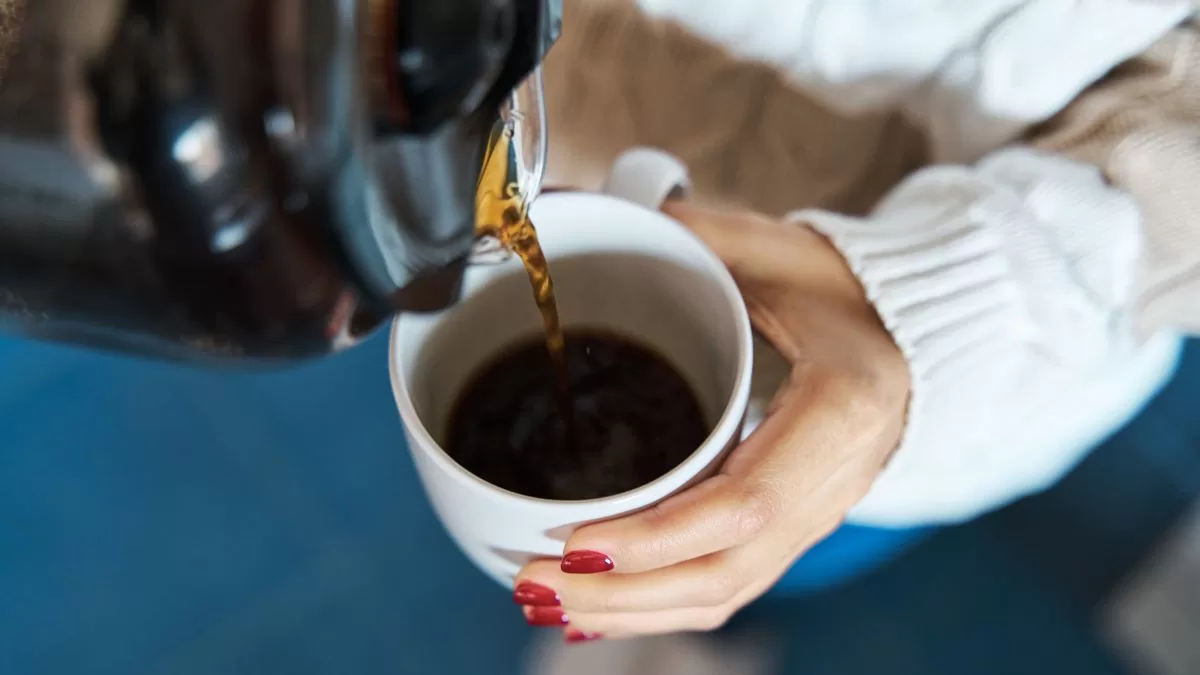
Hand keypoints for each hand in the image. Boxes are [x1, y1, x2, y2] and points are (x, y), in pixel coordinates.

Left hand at [512, 201, 910, 641]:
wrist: (915, 332)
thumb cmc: (850, 289)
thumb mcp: (781, 251)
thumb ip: (698, 236)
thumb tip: (595, 212)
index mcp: (840, 411)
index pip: (745, 503)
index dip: (657, 536)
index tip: (574, 542)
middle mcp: (833, 483)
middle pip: (724, 573)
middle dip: (621, 594)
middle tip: (531, 582)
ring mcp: (817, 516)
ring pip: (723, 594)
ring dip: (630, 613)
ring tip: (546, 602)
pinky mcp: (795, 528)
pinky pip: (727, 586)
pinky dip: (659, 608)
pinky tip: (600, 609)